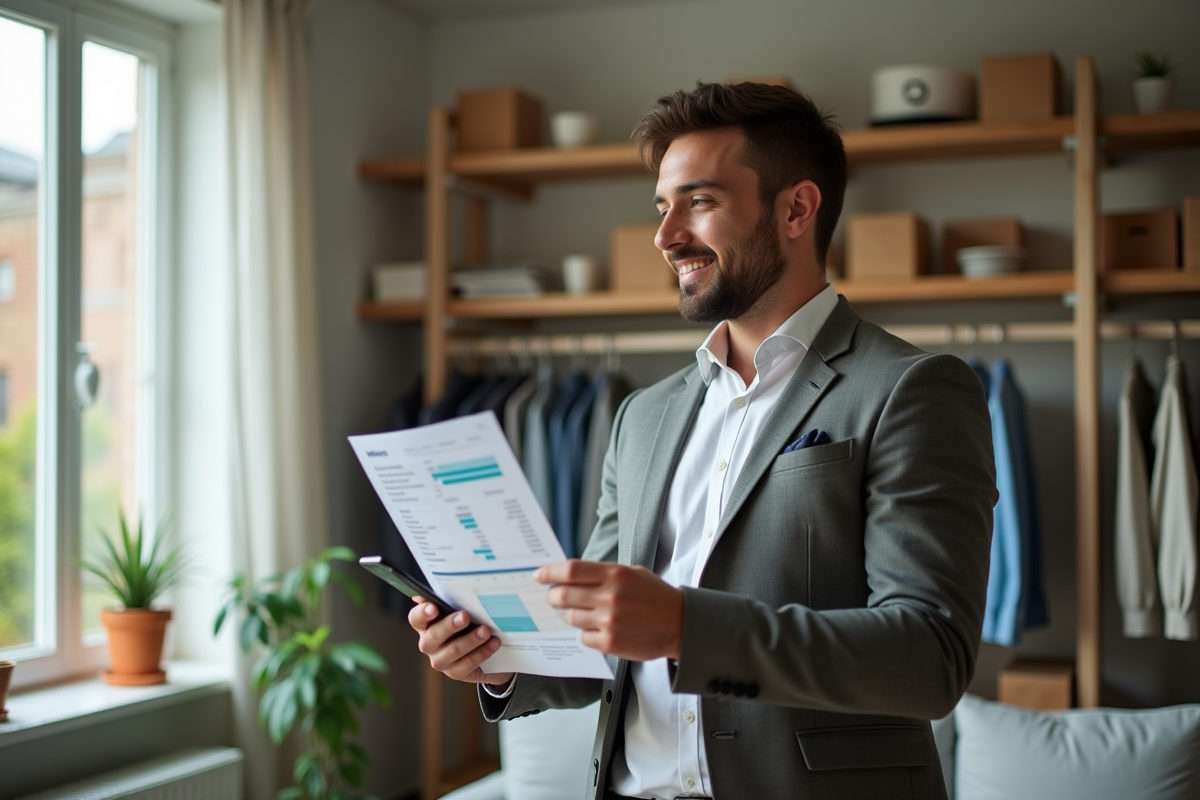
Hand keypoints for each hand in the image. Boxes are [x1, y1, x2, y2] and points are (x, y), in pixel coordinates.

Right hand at [408, 598, 513, 686]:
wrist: (491, 650)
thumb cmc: (473, 622)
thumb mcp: (465, 609)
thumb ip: (453, 600)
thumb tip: (446, 584)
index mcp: (426, 624)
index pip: (416, 618)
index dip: (422, 613)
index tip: (434, 607)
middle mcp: (429, 643)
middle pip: (433, 636)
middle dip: (450, 625)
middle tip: (466, 616)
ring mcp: (441, 660)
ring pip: (452, 651)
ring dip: (470, 640)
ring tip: (486, 630)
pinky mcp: (456, 672)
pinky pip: (467, 665)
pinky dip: (482, 653)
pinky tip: (494, 643)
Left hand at [537, 560, 683, 660]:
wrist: (680, 624)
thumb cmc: (655, 596)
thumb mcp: (632, 573)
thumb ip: (603, 573)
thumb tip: (570, 574)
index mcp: (616, 575)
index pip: (571, 570)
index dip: (550, 572)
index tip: (539, 575)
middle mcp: (610, 597)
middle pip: (564, 595)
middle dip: (552, 596)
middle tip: (551, 597)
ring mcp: (610, 622)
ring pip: (571, 618)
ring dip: (571, 616)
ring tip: (584, 613)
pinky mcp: (611, 643)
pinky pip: (583, 637)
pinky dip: (586, 633)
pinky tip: (598, 629)